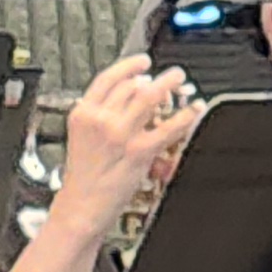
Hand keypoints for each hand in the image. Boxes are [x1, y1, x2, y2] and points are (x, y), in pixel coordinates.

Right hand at [53, 51, 200, 239]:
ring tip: (179, 80)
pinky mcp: (139, 151)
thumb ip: (99, 119)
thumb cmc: (80, 181)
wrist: (79, 209)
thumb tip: (128, 103)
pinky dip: (185, 115)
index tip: (142, 62)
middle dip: (153, 78)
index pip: (108, 78)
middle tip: (167, 76)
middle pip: (132, 85)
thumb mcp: (80, 140)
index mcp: (82, 115)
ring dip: (169, 84)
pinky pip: (169, 127)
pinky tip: (192, 110)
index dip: (129, 65)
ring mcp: (120, 134)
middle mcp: (100, 120)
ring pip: (150, 96)